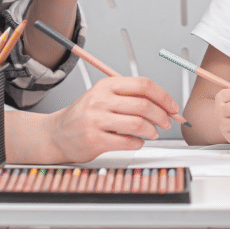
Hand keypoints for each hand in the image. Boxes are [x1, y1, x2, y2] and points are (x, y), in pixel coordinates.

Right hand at [50, 76, 177, 162]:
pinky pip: (127, 141)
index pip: (143, 85)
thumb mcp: (103, 96)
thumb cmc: (84, 115)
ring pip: (138, 123)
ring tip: (152, 133)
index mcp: (106, 86)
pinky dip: (138, 143)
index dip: (163, 96)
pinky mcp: (95, 139)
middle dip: (162, 115)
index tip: (172, 106)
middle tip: (166, 123)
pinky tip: (137, 141)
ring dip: (152, 131)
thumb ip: (130, 97)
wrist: (57, 134)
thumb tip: (163, 104)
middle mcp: (100, 100)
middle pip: (144, 104)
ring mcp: (96, 119)